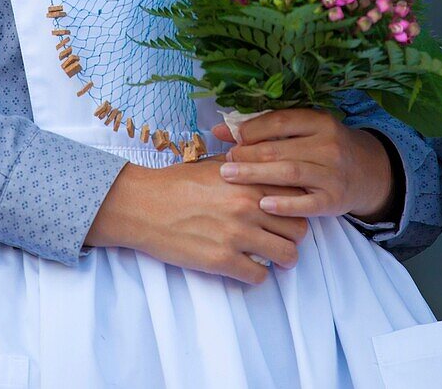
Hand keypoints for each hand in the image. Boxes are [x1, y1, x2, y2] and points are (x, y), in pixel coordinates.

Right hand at [84, 155, 309, 285]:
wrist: (143, 205)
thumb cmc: (176, 182)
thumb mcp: (214, 165)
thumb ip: (244, 167)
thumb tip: (264, 167)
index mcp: (248, 180)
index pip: (296, 195)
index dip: (296, 204)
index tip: (288, 210)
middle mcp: (248, 207)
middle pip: (299, 228)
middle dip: (293, 234)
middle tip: (280, 236)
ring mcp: (237, 235)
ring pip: (287, 255)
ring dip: (281, 257)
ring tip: (270, 255)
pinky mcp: (222, 261)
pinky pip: (259, 276)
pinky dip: (257, 274)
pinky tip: (246, 265)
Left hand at [211, 108, 394, 221]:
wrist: (367, 171)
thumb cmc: (324, 147)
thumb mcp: (304, 130)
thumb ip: (265, 128)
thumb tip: (220, 129)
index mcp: (319, 121)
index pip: (280, 121)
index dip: (252, 129)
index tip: (233, 138)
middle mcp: (329, 145)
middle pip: (280, 149)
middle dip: (247, 155)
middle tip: (225, 162)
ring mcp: (333, 173)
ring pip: (289, 173)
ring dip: (256, 175)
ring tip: (230, 176)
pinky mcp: (335, 200)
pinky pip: (307, 203)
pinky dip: (284, 204)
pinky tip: (263, 204)